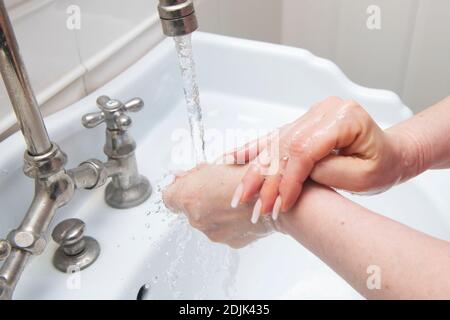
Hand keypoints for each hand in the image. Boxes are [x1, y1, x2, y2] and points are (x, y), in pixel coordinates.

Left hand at [163, 164, 275, 248]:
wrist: (278, 197)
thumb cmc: (252, 175)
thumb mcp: (221, 161)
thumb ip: (195, 172)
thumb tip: (181, 176)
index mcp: (189, 196)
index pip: (168, 197)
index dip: (179, 188)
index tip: (189, 183)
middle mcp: (197, 219)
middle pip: (189, 208)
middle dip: (200, 198)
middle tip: (218, 186)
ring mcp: (214, 233)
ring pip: (207, 220)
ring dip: (216, 210)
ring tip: (235, 198)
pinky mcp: (230, 241)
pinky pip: (223, 229)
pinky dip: (229, 221)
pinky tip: (242, 210)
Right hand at [227, 96, 407, 219]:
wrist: (390, 154)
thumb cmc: (382, 165)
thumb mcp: (363, 177)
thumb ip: (326, 172)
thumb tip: (292, 176)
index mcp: (344, 117)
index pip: (304, 150)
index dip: (287, 179)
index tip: (279, 204)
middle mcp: (324, 110)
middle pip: (285, 145)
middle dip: (265, 178)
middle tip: (250, 203)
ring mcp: (311, 115)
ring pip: (275, 142)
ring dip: (255, 169)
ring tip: (239, 191)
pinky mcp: (302, 123)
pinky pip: (274, 137)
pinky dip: (253, 150)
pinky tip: (233, 157)